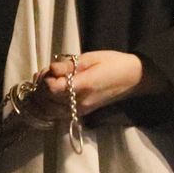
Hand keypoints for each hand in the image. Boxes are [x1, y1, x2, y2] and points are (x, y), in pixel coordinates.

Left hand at [28, 51, 154, 121]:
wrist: (132, 78)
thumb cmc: (113, 63)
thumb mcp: (91, 57)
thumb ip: (69, 65)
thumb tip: (51, 69)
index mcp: (83, 86)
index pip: (51, 90)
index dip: (45, 79)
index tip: (50, 69)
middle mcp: (80, 103)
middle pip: (46, 103)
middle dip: (40, 88)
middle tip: (46, 74)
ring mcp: (80, 111)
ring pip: (48, 112)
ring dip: (42, 99)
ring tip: (48, 83)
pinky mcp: (81, 113)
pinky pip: (56, 115)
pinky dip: (48, 106)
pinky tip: (51, 93)